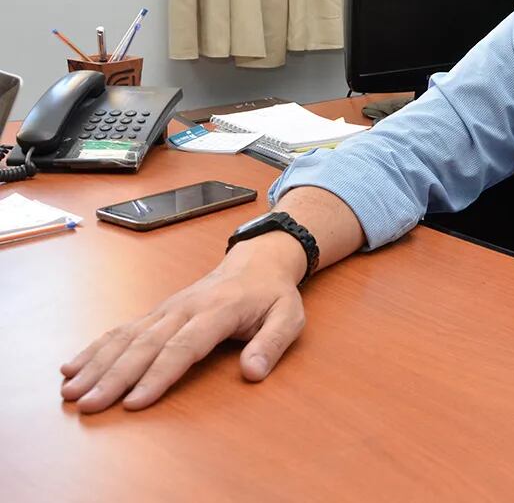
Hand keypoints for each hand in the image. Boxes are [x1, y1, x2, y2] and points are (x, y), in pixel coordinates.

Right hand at [60, 233, 307, 412]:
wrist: (257, 261)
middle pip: (145, 345)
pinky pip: (122, 330)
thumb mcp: (289, 316)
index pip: (184, 347)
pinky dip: (95, 348)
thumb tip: (253, 372)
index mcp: (218, 310)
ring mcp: (167, 309)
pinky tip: (72, 367)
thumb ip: (272, 343)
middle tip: (89, 405)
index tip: (135, 402)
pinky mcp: (157, 313)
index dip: (158, 375)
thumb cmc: (272, 295)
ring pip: (126, 337)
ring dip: (97, 364)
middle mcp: (184, 308)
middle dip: (114, 377)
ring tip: (70, 391)